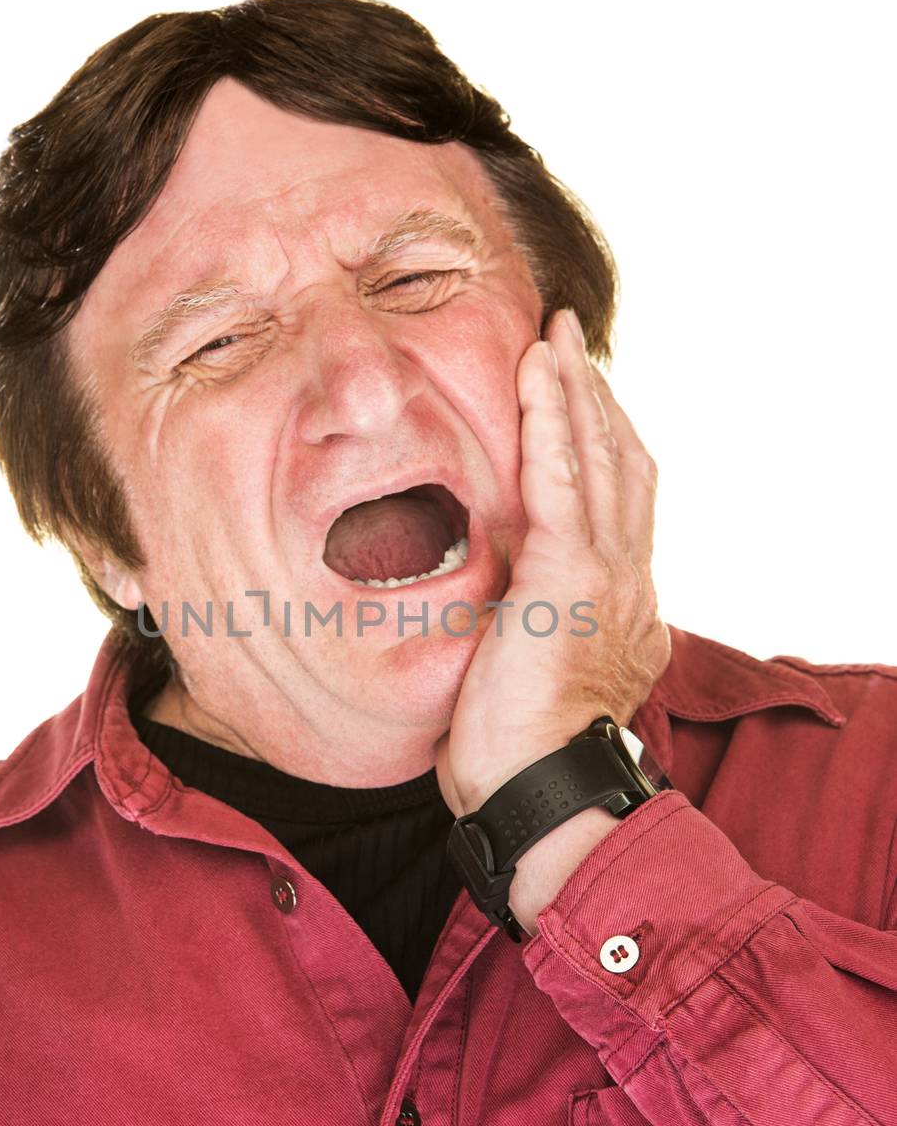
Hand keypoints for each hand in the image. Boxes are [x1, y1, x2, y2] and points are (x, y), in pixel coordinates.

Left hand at [434, 308, 669, 819]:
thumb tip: (499, 595)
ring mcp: (608, 573)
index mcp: (620, 602)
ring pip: (601, 457)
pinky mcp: (571, 573)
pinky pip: (566, 475)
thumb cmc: (517, 748)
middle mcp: (627, 578)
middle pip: (622, 464)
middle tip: (568, 345)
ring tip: (554, 339)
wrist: (534, 786)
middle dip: (594, 399)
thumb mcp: (530, 672)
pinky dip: (555, 417)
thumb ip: (529, 619)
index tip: (577, 401)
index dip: (601, 443)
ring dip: (574, 391)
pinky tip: (540, 373)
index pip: (620, 501)